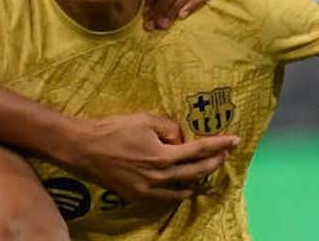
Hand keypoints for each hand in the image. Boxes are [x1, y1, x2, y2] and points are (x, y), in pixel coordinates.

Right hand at [60, 113, 238, 200]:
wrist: (84, 148)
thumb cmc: (113, 130)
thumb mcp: (145, 119)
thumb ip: (169, 128)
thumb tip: (179, 139)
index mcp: (163, 156)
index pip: (199, 150)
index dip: (219, 145)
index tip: (234, 140)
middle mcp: (159, 177)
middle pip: (196, 171)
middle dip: (214, 162)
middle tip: (225, 154)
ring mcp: (148, 190)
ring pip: (183, 189)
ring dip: (199, 179)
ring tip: (208, 170)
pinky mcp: (137, 196)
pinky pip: (165, 198)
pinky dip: (179, 193)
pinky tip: (185, 187)